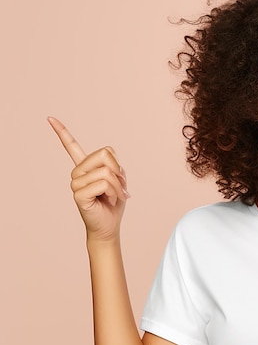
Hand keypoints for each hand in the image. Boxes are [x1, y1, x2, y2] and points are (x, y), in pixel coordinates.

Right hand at [49, 116, 129, 241]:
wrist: (109, 226)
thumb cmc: (113, 204)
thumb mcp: (119, 181)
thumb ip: (115, 167)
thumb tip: (110, 166)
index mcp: (85, 167)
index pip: (71, 146)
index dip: (62, 132)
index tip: (50, 118)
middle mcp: (77, 172)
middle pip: (104, 154)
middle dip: (119, 170)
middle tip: (121, 186)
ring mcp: (76, 183)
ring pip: (106, 171)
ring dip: (118, 185)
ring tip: (116, 196)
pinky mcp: (78, 194)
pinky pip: (103, 183)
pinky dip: (114, 192)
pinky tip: (110, 200)